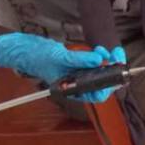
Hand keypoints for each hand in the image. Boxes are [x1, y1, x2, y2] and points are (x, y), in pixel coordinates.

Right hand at [0, 33, 124, 103]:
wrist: (29, 51)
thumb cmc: (39, 57)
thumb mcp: (60, 57)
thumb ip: (79, 60)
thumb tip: (98, 60)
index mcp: (73, 90)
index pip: (97, 95)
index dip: (109, 85)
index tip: (115, 71)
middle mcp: (79, 85)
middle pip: (103, 83)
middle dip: (111, 69)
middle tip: (116, 56)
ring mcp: (80, 75)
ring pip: (101, 72)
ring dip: (107, 60)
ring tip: (102, 50)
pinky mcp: (80, 66)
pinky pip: (95, 63)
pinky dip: (100, 56)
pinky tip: (98, 50)